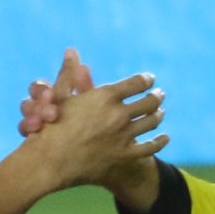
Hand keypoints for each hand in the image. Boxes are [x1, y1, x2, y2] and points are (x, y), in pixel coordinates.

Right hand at [15, 67, 165, 191]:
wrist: (49, 162)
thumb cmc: (49, 127)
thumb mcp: (58, 97)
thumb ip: (69, 74)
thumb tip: (71, 51)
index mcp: (106, 96)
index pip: (136, 83)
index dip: (145, 79)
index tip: (149, 79)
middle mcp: (119, 114)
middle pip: (148, 102)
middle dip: (156, 96)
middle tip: (160, 94)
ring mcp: (124, 136)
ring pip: (151, 122)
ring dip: (158, 115)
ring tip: (160, 112)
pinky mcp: (125, 156)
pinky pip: (150, 147)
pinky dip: (160, 141)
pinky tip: (165, 138)